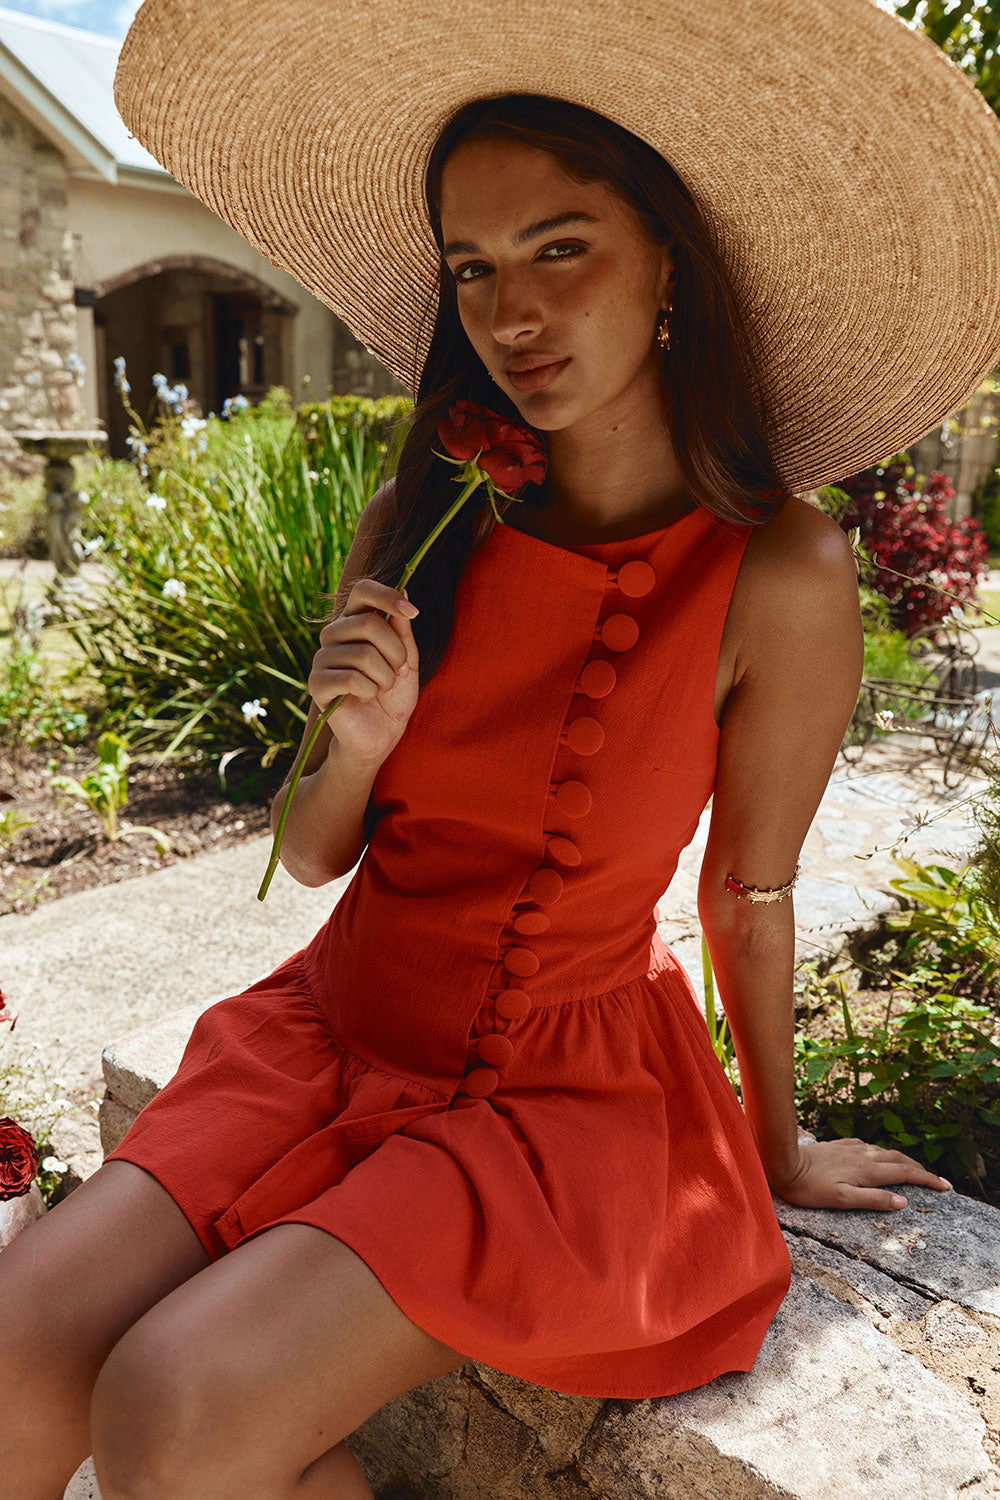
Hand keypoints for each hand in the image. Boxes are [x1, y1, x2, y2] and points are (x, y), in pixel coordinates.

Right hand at [308, 578, 420, 766]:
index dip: (387, 596)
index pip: (362, 591)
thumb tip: (405, 591)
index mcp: (354, 622)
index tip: (413, 612)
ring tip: (382, 688)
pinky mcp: (317, 683)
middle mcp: (334, 635)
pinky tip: (366, 696)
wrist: (381, 734)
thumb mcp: (407, 660)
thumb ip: (403, 629)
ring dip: (385, 677)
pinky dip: (369, 690)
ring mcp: (322, 658)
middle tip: (399, 671)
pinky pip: (350, 678)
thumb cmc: (393, 695)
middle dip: (396, 651)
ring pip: (363, 654)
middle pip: (369, 623)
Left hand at [769, 1136, 952, 1211]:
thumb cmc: (810, 1187)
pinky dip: (881, 1153)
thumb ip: (873, 1199)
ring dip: (902, 1160)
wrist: (783, 1163)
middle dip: (920, 1170)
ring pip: (884, 1152)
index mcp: (867, 1170)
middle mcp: (863, 1155)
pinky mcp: (839, 1145)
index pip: (905, 1173)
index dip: (927, 1180)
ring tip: (912, 1169)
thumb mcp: (843, 1200)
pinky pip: (868, 1147)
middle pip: (899, 1160)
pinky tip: (876, 1155)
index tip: (946, 1186)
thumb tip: (903, 1201)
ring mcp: (851, 1148)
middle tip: (936, 1180)